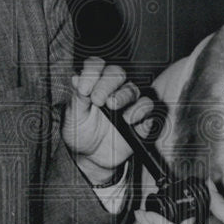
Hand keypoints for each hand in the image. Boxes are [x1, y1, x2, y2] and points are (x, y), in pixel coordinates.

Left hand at [62, 57, 152, 184]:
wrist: (91, 157)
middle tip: (97, 100)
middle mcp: (114, 89)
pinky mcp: (142, 120)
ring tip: (113, 108)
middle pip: (117, 73)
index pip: (96, 66)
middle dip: (107, 84)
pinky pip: (150, 112)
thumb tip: (76, 78)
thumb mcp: (73, 116)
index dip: (91, 72)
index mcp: (95, 84)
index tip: (83, 88)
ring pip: (134, 90)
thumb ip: (77, 97)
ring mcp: (129, 104)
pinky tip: (130, 121)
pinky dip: (142, 114)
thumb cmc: (82, 133)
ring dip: (124, 96)